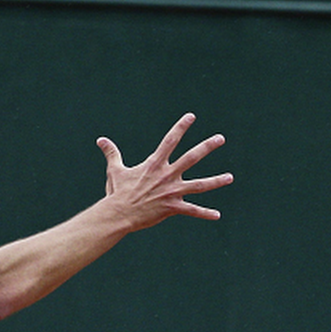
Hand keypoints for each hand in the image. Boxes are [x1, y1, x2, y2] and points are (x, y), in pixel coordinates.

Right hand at [96, 113, 232, 229]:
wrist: (118, 214)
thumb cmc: (117, 192)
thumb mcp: (115, 170)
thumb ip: (112, 154)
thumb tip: (100, 140)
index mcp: (155, 164)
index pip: (170, 140)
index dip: (181, 127)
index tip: (191, 116)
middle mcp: (167, 175)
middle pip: (192, 157)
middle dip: (207, 147)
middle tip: (221, 138)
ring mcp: (172, 191)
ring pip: (199, 185)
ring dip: (216, 181)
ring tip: (230, 177)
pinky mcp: (172, 207)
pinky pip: (192, 211)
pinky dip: (205, 213)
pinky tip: (217, 215)